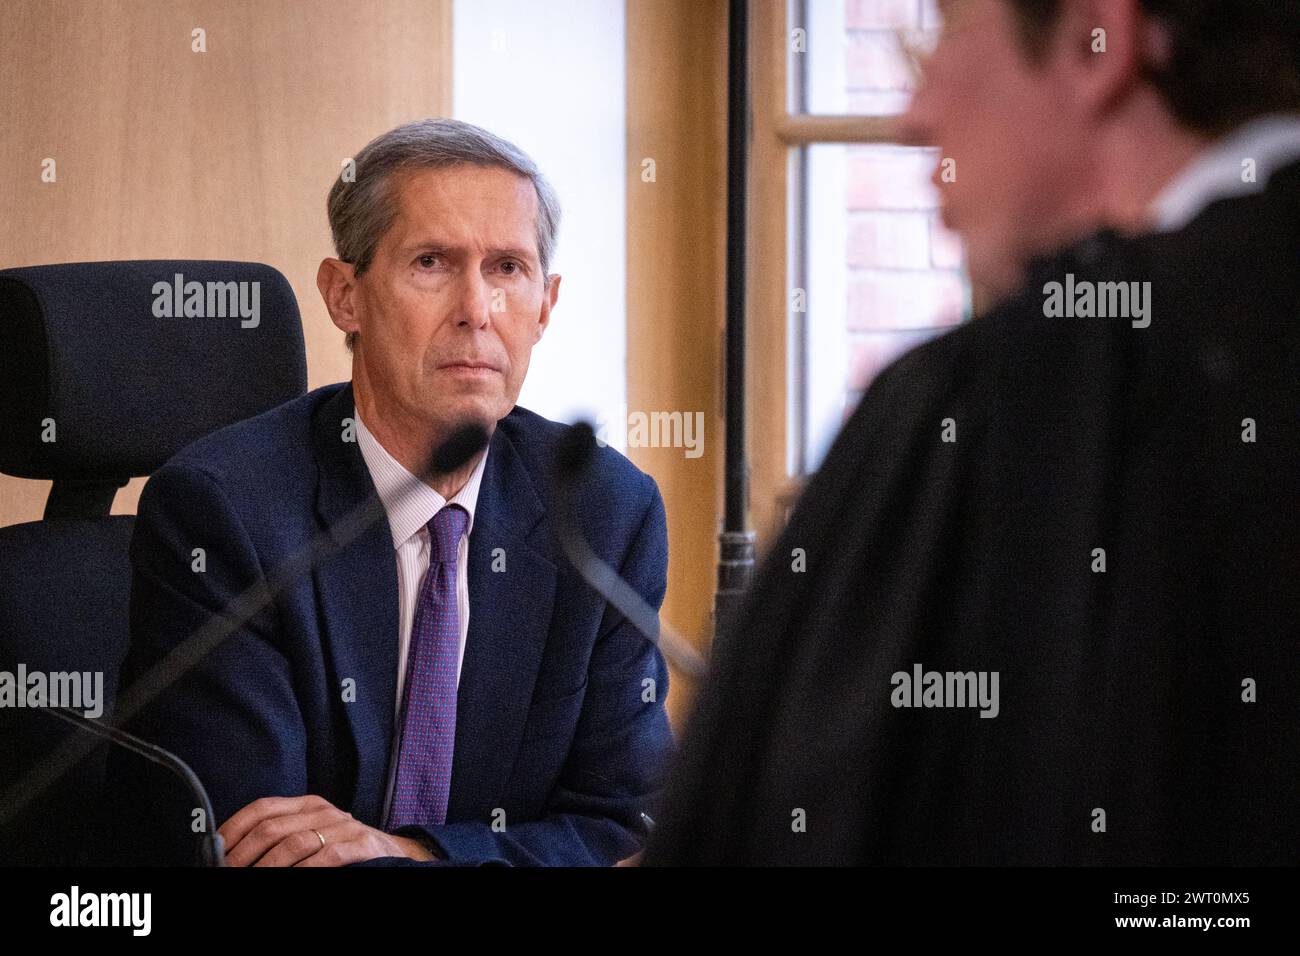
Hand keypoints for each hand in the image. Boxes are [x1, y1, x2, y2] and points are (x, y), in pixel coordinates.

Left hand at [217, 795, 437, 866]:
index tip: (214, 853)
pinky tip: (291, 880)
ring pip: (293, 843)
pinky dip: (303, 872)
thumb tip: (232, 856)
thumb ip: (281, 838)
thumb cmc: (344, 850)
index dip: (234, 829)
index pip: (261, 808)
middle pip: (271, 827)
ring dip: (267, 867)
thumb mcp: (312, 836)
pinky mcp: (360, 844)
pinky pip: (325, 857)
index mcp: (307, 805)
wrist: (394, 854)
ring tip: (252, 881)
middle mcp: (322, 810)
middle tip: (228, 874)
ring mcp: (342, 826)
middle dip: (243, 856)